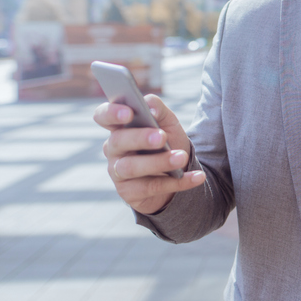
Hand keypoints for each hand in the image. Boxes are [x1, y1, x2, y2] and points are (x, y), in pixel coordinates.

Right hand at [94, 95, 204, 214]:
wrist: (177, 174)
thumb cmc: (167, 143)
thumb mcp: (167, 123)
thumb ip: (158, 109)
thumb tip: (150, 107)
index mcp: (119, 126)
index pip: (103, 116)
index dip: (110, 113)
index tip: (128, 113)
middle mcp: (113, 149)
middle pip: (118, 141)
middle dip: (140, 138)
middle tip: (161, 137)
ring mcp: (117, 172)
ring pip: (131, 167)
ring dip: (158, 162)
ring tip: (181, 158)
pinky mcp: (128, 193)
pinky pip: (151, 187)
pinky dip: (177, 182)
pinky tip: (197, 176)